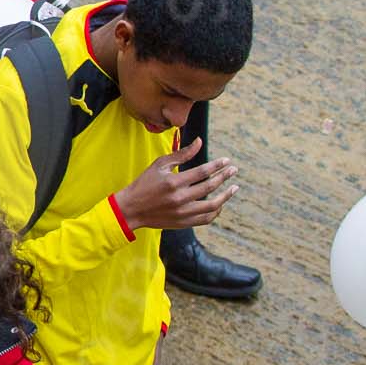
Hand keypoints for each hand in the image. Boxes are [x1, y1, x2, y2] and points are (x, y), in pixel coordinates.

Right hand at [113, 138, 237, 231]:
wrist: (131, 209)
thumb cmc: (144, 183)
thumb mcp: (159, 165)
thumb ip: (181, 154)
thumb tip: (199, 142)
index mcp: (173, 182)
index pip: (202, 172)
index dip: (217, 165)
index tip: (227, 161)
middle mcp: (179, 198)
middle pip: (210, 187)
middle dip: (224, 177)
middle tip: (234, 170)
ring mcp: (182, 213)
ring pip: (212, 205)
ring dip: (226, 196)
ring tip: (234, 188)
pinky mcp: (183, 223)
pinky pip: (206, 218)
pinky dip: (216, 211)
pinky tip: (220, 203)